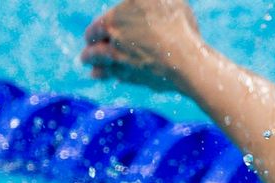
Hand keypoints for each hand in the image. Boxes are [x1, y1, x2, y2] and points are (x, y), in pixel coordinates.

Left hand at [80, 0, 204, 92]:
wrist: (188, 61)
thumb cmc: (172, 24)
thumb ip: (136, 0)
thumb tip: (133, 0)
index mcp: (113, 22)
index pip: (94, 29)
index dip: (91, 33)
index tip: (90, 36)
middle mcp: (114, 47)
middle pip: (95, 53)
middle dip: (89, 55)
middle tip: (86, 57)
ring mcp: (127, 67)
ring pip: (107, 71)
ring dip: (99, 71)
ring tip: (95, 74)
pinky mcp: (142, 81)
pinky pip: (126, 80)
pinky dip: (121, 79)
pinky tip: (121, 79)